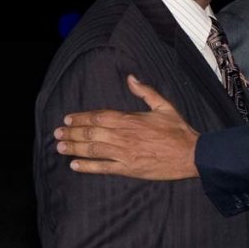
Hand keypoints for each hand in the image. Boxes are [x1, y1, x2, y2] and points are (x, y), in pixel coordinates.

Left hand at [55, 75, 200, 179]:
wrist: (191, 154)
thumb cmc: (178, 130)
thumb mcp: (164, 106)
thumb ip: (145, 92)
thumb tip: (131, 78)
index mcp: (131, 120)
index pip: (99, 117)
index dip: (81, 118)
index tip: (68, 118)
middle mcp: (124, 137)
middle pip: (91, 133)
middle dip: (72, 132)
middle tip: (57, 132)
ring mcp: (125, 154)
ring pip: (93, 149)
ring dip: (74, 148)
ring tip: (60, 146)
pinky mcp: (128, 169)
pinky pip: (103, 168)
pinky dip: (87, 167)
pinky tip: (75, 165)